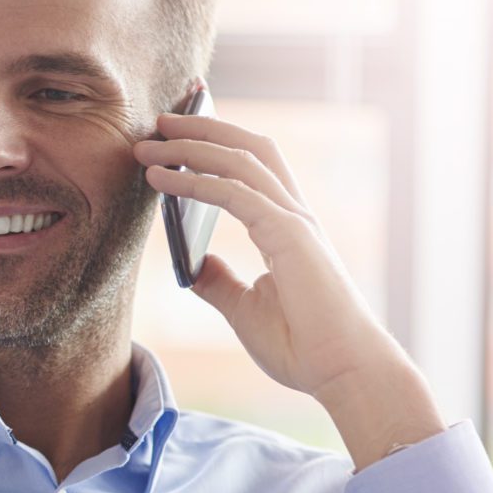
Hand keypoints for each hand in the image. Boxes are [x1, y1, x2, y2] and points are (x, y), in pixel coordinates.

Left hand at [133, 109, 444, 467]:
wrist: (343, 372)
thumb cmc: (305, 347)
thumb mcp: (246, 310)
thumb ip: (221, 282)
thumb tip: (192, 265)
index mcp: (289, 227)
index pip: (254, 166)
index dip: (221, 139)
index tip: (183, 125)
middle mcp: (294, 214)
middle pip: (249, 147)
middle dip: (204, 126)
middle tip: (160, 119)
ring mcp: (294, 222)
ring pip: (240, 161)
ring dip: (191, 146)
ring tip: (149, 142)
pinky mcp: (289, 237)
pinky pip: (235, 194)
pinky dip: (195, 181)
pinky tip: (162, 179)